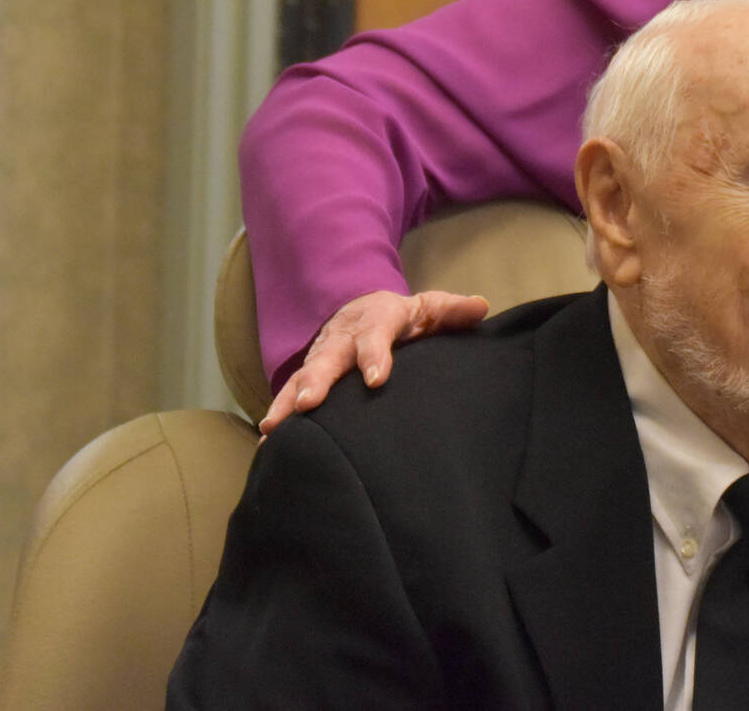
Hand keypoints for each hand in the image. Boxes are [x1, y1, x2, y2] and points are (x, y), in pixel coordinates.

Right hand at [259, 289, 490, 433]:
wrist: (363, 308)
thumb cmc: (404, 318)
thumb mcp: (430, 308)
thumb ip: (452, 311)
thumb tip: (480, 307)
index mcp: (377, 319)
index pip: (376, 334)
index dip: (375, 355)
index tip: (376, 379)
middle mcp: (343, 337)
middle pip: (329, 357)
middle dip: (318, 380)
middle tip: (309, 403)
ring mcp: (322, 356)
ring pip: (303, 377)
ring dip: (288, 400)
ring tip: (276, 427)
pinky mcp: (308, 375)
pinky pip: (289, 394)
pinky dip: (277, 414)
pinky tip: (268, 442)